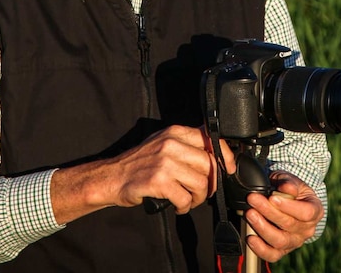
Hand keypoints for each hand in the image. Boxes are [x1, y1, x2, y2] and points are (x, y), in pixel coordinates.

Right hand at [50, 125, 235, 222]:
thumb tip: (215, 154)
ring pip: (200, 183)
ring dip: (198, 198)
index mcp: (175, 133)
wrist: (112, 177)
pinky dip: (185, 206)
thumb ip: (186, 144)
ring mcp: (164, 162)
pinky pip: (185, 198)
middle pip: (208, 164)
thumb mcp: (163, 142)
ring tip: (188, 200)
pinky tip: (178, 206)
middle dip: (211, 183)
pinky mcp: (158, 181)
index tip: (228, 168)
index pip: (210, 139)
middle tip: (203, 192)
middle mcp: (171, 144)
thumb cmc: (139, 163)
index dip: (225, 156)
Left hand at [243, 171, 323, 261]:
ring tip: (250, 214)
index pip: (306, 213)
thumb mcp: (291, 180)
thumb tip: (286, 187)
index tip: (272, 198)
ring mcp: (295, 242)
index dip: (288, 206)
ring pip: (280, 241)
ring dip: (262, 228)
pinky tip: (251, 238)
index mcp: (315, 211)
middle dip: (268, 211)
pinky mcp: (282, 250)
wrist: (288, 201)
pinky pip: (272, 255)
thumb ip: (289, 182)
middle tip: (253, 199)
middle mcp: (307, 229)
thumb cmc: (291, 190)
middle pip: (289, 225)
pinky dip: (260, 249)